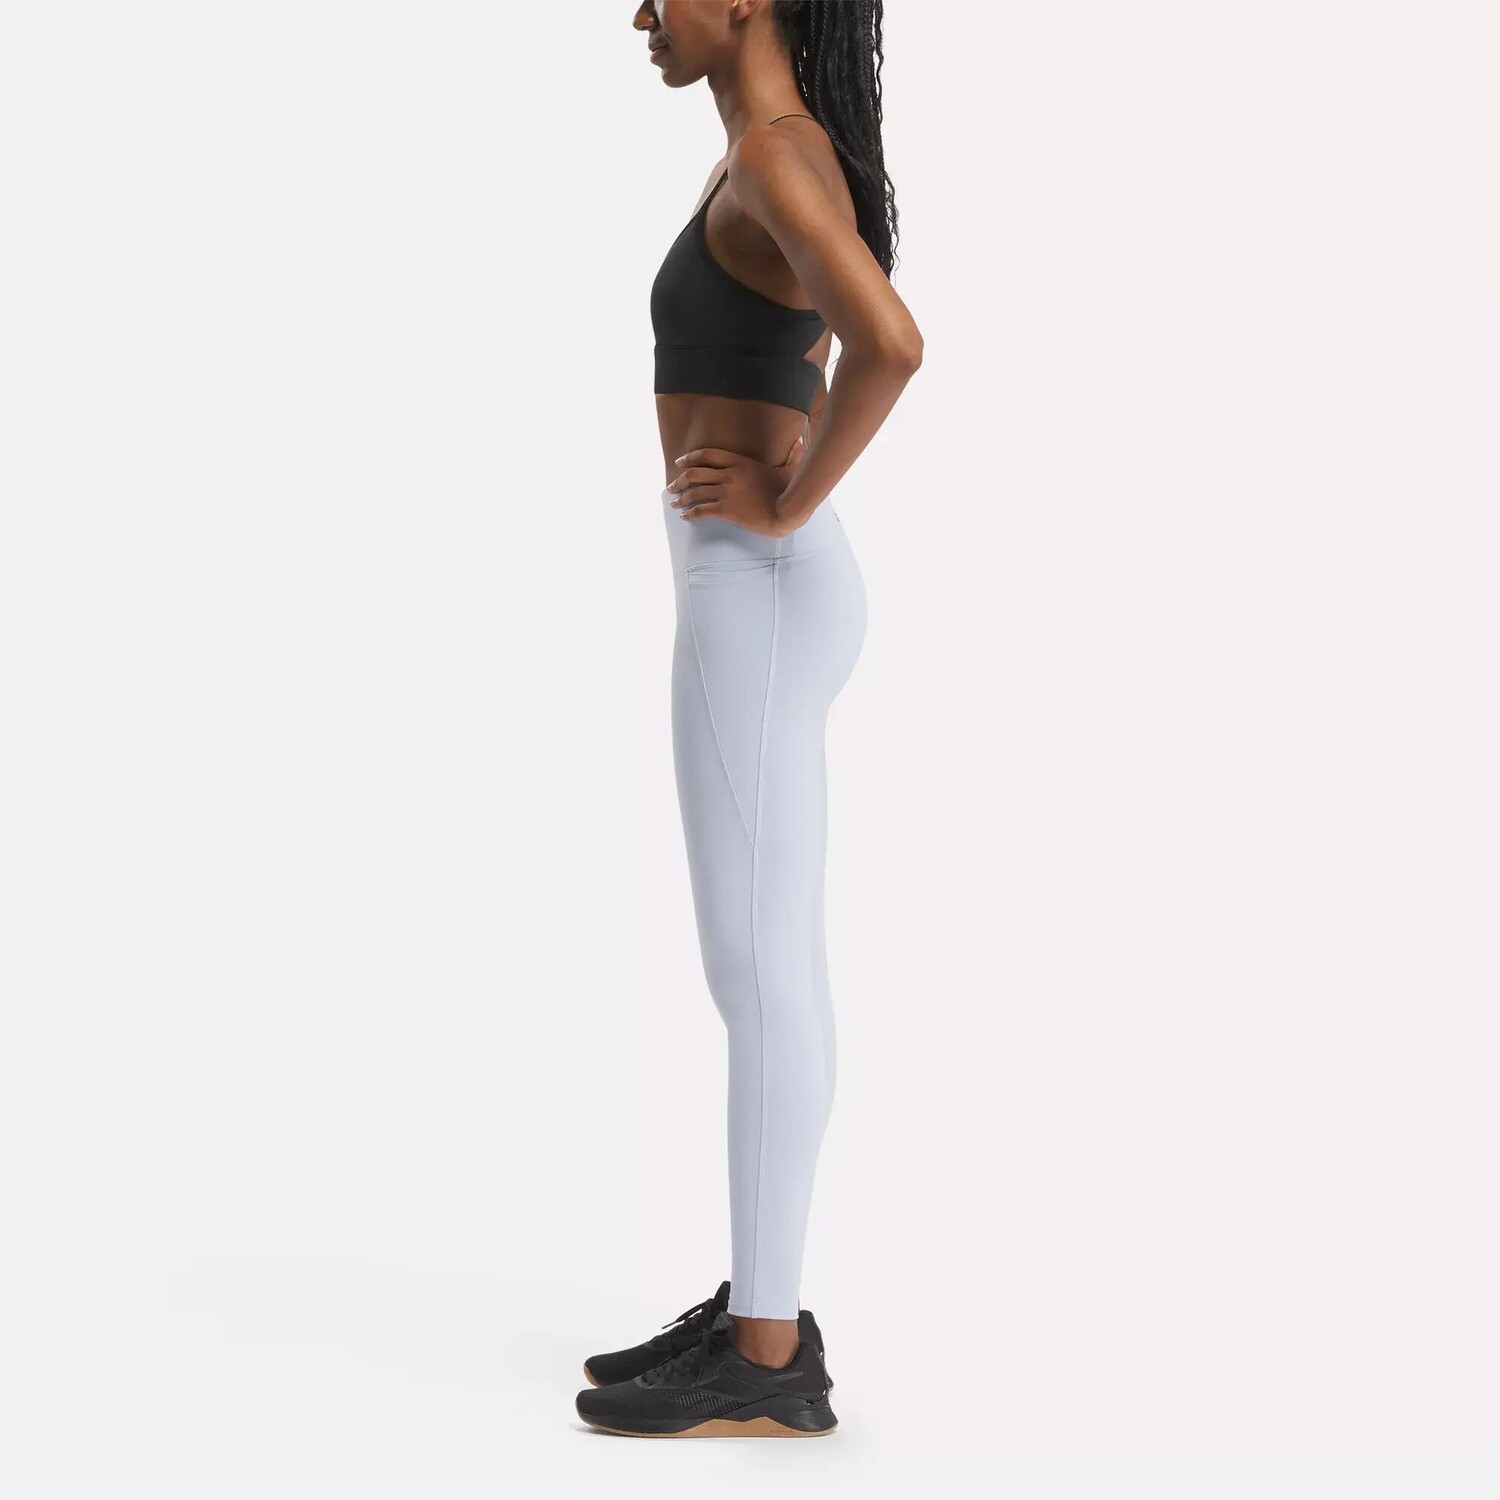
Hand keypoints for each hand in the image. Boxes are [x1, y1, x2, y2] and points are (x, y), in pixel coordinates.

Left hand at [667, 433, 806, 535]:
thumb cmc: (788, 492)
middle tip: (671, 487)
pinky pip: (702, 510)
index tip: (680, 462)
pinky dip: (690, 513)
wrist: (786, 512)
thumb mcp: (790, 469)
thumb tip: (802, 442)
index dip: (690, 458)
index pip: (707, 455)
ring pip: (695, 492)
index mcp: (740, 462)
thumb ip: (793, 455)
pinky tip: (685, 517)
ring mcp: (727, 492)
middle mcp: (729, 475)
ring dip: (681, 498)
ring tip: (674, 504)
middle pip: (695, 473)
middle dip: (679, 480)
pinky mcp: (727, 510)